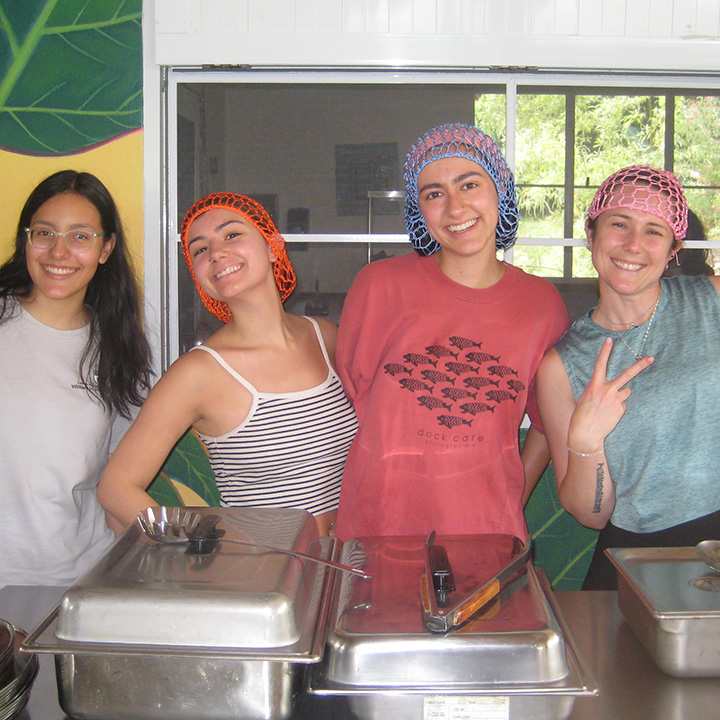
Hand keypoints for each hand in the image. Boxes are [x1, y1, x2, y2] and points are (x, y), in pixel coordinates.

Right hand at [568, 337, 652, 452]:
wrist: (585, 433)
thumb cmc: (582, 415)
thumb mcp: (586, 397)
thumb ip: (600, 389)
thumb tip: (616, 389)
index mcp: (595, 385)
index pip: (600, 364)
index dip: (605, 351)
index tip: (610, 340)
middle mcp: (607, 390)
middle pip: (627, 374)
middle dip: (640, 365)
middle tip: (651, 358)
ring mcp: (616, 400)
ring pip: (626, 391)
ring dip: (621, 395)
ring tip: (609, 405)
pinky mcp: (621, 410)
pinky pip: (623, 404)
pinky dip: (618, 408)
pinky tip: (609, 414)